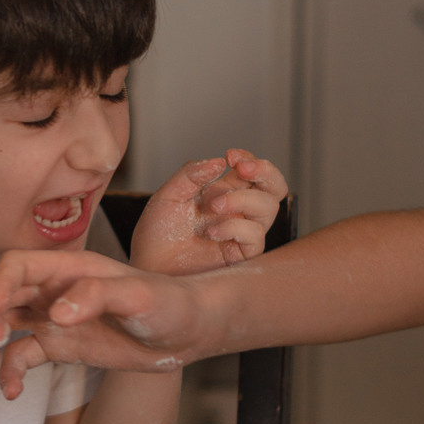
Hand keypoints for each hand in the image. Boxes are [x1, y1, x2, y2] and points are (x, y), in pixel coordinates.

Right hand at [0, 248, 206, 397]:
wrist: (187, 332)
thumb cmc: (169, 303)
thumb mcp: (138, 295)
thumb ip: (98, 295)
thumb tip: (56, 313)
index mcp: (70, 268)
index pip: (18, 266)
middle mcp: (55, 290)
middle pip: (0, 292)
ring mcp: (55, 318)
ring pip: (3, 322)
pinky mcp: (60, 346)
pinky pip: (23, 356)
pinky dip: (10, 371)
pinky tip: (11, 390)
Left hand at [130, 149, 286, 274]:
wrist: (148, 266)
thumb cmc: (158, 234)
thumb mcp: (169, 195)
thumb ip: (191, 174)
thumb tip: (219, 161)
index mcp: (225, 191)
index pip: (252, 170)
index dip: (249, 159)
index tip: (230, 156)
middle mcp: (238, 210)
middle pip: (274, 187)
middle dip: (265, 172)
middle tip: (241, 169)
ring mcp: (241, 232)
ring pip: (268, 207)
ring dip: (242, 199)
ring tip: (213, 206)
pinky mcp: (241, 255)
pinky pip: (255, 235)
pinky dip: (234, 227)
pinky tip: (211, 232)